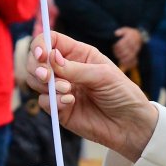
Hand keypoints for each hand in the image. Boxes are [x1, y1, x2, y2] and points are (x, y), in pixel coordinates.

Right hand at [27, 34, 160, 160]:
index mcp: (79, 54)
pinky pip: (43, 101)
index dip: (41, 45)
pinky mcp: (59, 109)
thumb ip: (75, 68)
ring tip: (68, 91)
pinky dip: (52, 101)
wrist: (129, 124)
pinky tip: (69, 103)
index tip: (42, 55)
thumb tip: (50, 58)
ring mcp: (61, 89)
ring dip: (46, 85)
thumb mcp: (103, 75)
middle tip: (48, 77)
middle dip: (36, 67)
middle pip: (36, 60)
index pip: (51, 40)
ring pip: (36, 81)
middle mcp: (67, 69)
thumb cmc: (122, 94)